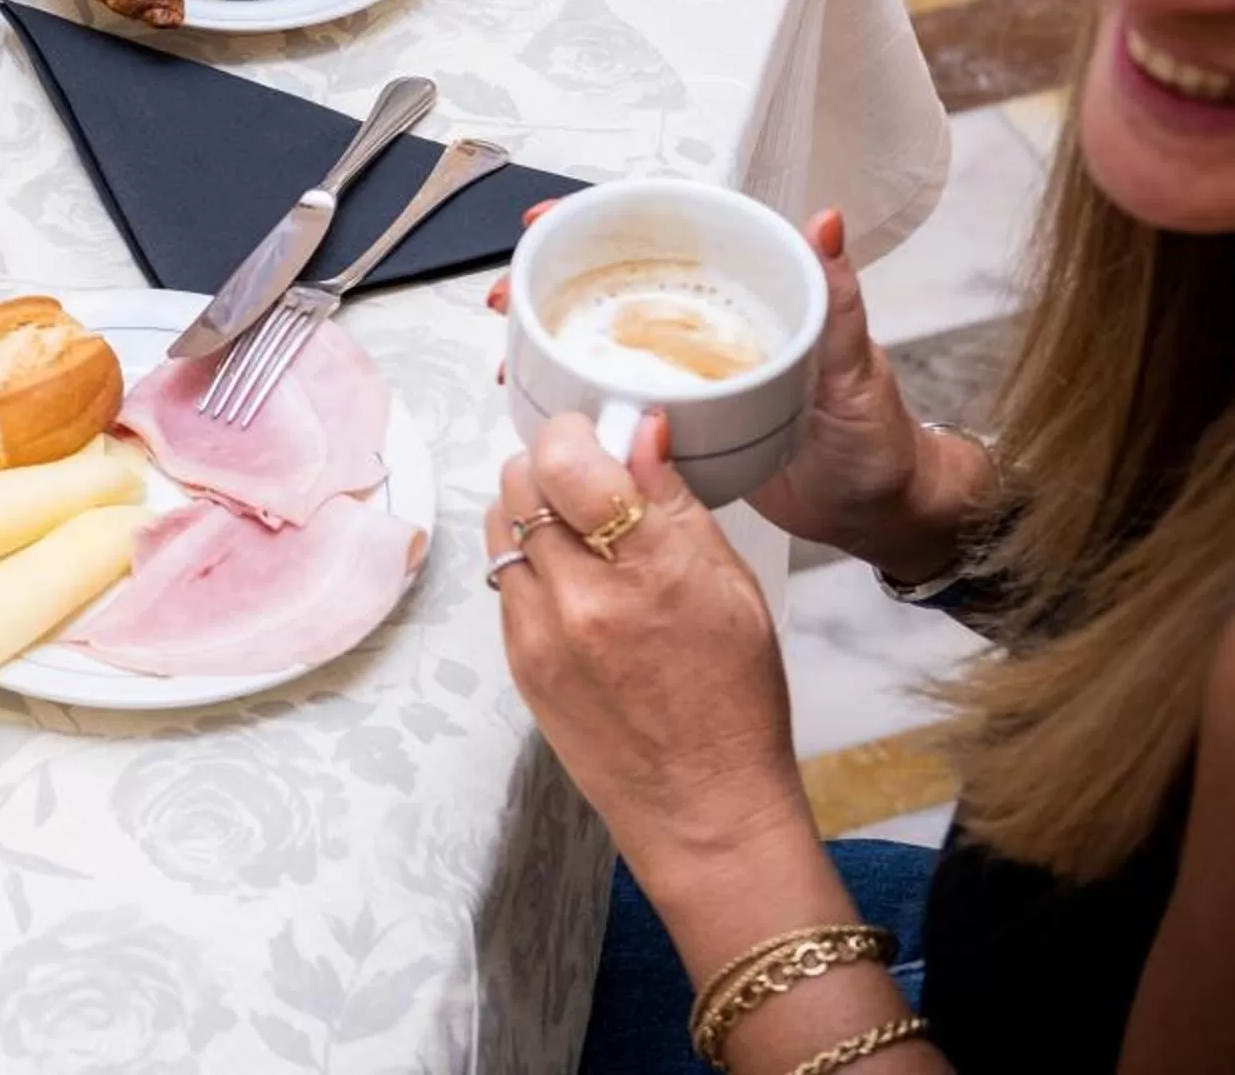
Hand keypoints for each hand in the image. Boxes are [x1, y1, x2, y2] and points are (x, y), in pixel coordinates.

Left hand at [487, 413, 813, 885]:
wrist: (701, 806)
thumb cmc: (734, 701)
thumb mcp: (733, 587)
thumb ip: (675, 502)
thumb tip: (642, 428)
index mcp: (648, 571)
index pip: (568, 459)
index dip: (576, 432)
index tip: (598, 434)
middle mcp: (580, 597)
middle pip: (521, 477)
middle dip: (554, 464)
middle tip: (592, 480)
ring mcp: (537, 630)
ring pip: (501, 519)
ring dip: (533, 508)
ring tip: (582, 531)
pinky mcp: (514, 658)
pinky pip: (504, 575)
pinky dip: (531, 561)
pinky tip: (574, 583)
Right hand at [489, 206, 974, 578]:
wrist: (877, 512)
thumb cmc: (877, 437)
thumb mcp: (855, 365)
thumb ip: (838, 296)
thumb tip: (826, 222)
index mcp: (750, 295)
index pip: (667, 236)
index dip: (600, 222)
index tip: (546, 220)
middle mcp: (711, 327)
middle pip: (619, 285)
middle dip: (555, 281)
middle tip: (512, 295)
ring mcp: (691, 375)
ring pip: (609, 340)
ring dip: (557, 337)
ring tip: (516, 349)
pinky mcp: (679, 423)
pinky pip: (616, 397)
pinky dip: (576, 396)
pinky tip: (548, 407)